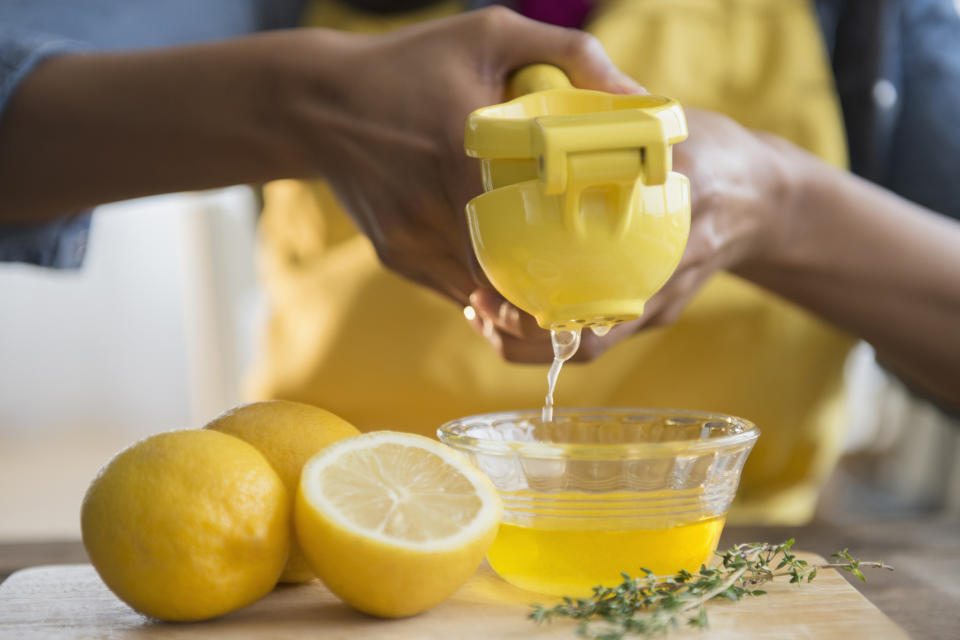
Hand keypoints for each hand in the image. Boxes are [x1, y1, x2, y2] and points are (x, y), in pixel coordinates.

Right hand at [287, 7, 642, 305]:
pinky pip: (448, 285)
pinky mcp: (393, 253)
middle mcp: (433, 206)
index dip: (569, 264)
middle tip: (586, 290)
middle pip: (506, 278)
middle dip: (546, 292)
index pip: (527, 232)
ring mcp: (409, 238)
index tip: (603, 269)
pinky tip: (498, 267)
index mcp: (462, 152)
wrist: (315, 102)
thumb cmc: (408, 63)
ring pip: (477, 291)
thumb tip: (638, 94)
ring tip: (548, 287)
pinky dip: (479, 283)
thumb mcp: (487, 34)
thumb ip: (569, 54)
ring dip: (514, 294)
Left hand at [465, 108, 789, 362]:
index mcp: (670, 235)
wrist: (765, 201)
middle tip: (478, 305)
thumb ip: (623, 132)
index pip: (604, 299)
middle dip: (523, 336)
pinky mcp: (653, 310)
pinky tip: (509, 306)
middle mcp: (661, 285)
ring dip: (527, 341)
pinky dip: (547, 330)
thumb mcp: (677, 133)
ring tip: (481, 311)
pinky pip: (594, 334)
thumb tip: (553, 121)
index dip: (546, 312)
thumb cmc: (717, 158)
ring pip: (586, 348)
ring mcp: (657, 305)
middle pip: (587, 342)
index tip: (498, 296)